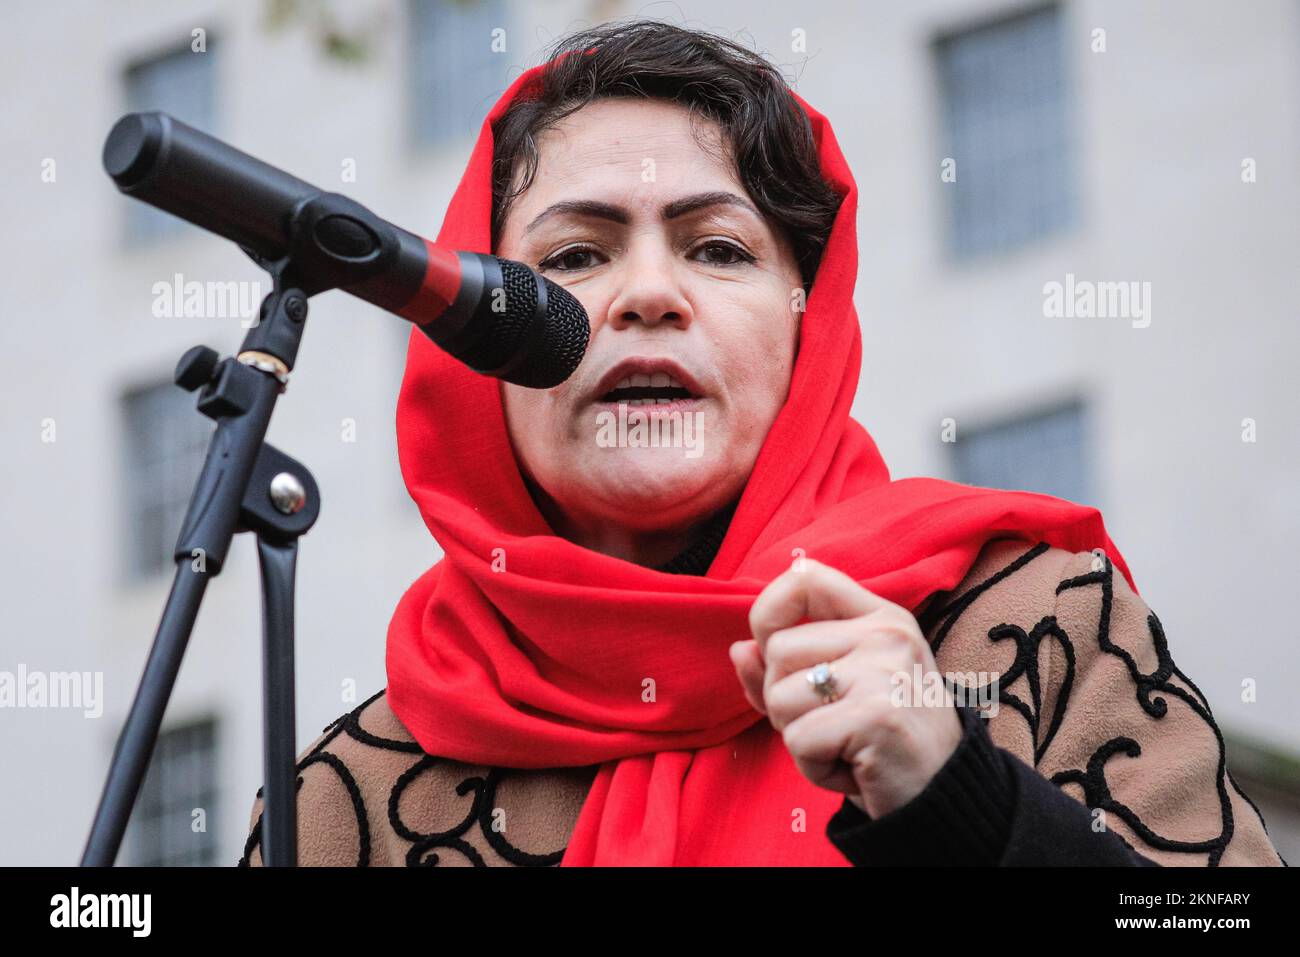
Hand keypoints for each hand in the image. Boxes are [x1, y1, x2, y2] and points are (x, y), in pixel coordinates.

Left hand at [729, 558, 962, 818]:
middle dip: (784, 701)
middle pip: (777, 650)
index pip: (805, 577)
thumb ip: (783, 670)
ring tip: (845, 746)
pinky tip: (853, 768)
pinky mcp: (876, 715)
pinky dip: (815, 768)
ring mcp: (883, 671)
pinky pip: (799, 740)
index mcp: (880, 617)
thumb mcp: (834, 694)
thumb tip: (738, 650)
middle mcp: (886, 634)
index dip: (768, 611)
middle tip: (832, 725)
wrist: (945, 797)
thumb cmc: (882, 742)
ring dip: (799, 737)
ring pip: (780, 696)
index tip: (771, 648)